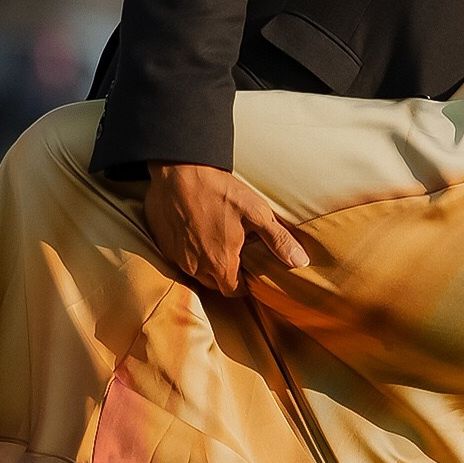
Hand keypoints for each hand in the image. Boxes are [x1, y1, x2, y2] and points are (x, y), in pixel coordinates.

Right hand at [143, 160, 308, 294]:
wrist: (179, 170)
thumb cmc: (219, 191)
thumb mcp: (256, 213)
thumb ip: (278, 241)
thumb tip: (301, 262)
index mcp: (221, 264)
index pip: (235, 292)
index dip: (244, 284)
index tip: (249, 268)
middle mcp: (196, 267)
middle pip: (215, 284)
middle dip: (226, 274)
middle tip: (235, 252)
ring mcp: (176, 257)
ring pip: (196, 272)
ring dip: (207, 263)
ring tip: (216, 241)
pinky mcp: (162, 244)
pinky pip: (179, 258)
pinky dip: (189, 251)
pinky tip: (196, 231)